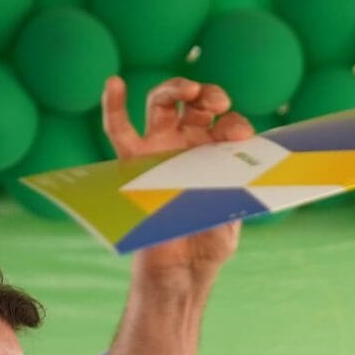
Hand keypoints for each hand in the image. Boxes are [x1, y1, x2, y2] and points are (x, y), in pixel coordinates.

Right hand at [98, 75, 254, 283]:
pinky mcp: (134, 162)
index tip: (242, 136)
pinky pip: (118, 129)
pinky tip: (114, 82)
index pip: (227, 125)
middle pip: (196, 105)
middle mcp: (188, 146)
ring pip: (162, 104)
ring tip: (190, 89)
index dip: (235, 124)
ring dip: (175, 88)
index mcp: (216, 155)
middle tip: (218, 103)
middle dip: (210, 96)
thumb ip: (234, 192)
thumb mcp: (232, 216)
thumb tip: (239, 170)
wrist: (181, 273)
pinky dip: (112, 103)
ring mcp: (160, 150)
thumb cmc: (208, 245)